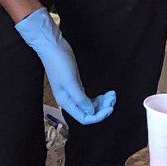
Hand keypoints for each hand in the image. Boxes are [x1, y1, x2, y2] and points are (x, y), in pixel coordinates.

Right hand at [14, 7, 115, 124]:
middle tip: (113, 98)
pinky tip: (106, 94)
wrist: (53, 47)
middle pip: (89, 113)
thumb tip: (91, 112)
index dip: (98, 116)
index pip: (84, 118)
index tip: (110, 108)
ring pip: (91, 105)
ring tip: (112, 94)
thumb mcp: (70, 82)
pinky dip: (99, 98)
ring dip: (103, 102)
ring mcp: (74, 93)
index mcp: (67, 102)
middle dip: (103, 108)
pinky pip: (89, 97)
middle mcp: (70, 100)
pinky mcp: (77, 85)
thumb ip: (80, 99)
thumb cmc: (60, 63)